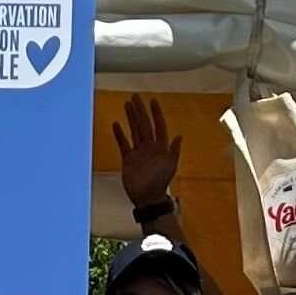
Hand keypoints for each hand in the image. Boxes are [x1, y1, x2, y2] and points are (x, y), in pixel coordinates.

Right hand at [114, 95, 181, 209]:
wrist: (147, 197)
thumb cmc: (160, 182)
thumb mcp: (171, 166)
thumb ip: (174, 151)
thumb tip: (179, 136)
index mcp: (160, 147)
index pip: (158, 126)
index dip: (156, 113)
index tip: (152, 100)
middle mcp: (149, 146)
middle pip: (144, 124)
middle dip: (140, 110)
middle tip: (135, 96)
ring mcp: (138, 152)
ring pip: (134, 130)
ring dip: (131, 118)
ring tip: (127, 104)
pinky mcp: (128, 159)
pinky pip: (123, 144)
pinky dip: (120, 135)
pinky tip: (116, 124)